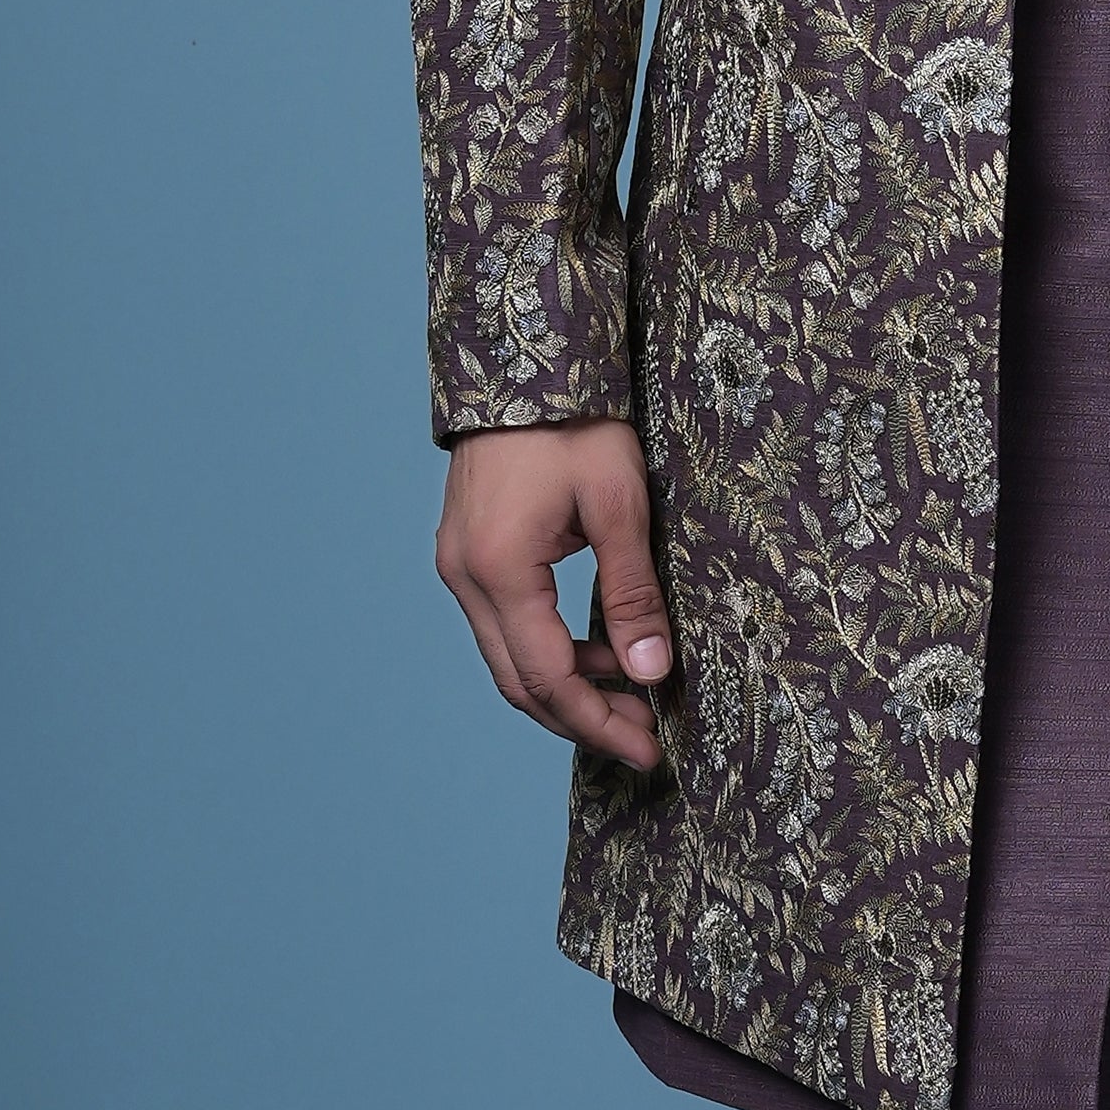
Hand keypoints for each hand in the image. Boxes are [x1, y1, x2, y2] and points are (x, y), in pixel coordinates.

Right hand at [436, 419, 673, 771]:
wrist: (524, 359)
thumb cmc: (576, 422)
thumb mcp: (619, 504)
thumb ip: (631, 594)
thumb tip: (650, 672)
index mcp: (500, 569)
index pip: (548, 677)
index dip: (598, 721)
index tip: (647, 749)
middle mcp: (465, 576)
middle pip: (519, 681)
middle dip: (582, 717)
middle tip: (642, 740)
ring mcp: (459, 565)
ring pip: (507, 657)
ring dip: (565, 685)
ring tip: (630, 696)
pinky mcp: (468, 553)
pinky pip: (504, 624)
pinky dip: (547, 649)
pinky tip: (595, 650)